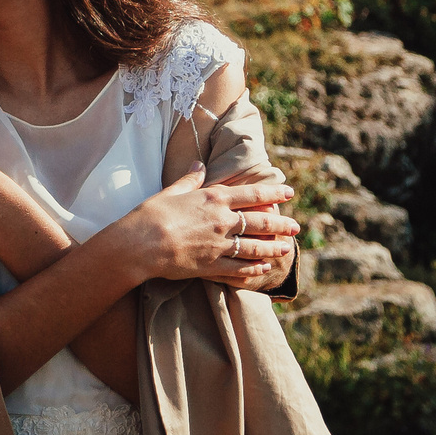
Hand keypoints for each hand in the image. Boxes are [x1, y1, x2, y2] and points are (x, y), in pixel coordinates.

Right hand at [118, 170, 299, 286]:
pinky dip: (254, 269)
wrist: (139, 244)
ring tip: (286, 248)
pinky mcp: (211, 266)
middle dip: (281, 225)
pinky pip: (239, 268)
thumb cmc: (150, 214)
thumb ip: (189, 180)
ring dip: (272, 248)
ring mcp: (219, 245)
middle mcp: (222, 221)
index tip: (289, 193)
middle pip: (260, 223)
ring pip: (254, 247)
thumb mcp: (171, 191)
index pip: (252, 195)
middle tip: (296, 227)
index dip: (273, 195)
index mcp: (214, 199)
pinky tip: (264, 269)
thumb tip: (199, 165)